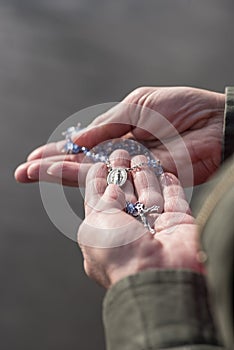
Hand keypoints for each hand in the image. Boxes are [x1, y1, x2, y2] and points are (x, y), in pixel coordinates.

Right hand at [15, 86, 224, 185]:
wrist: (213, 124)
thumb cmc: (180, 108)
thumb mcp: (138, 105)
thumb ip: (108, 124)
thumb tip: (77, 140)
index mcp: (119, 132)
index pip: (83, 145)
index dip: (59, 151)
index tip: (35, 157)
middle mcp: (121, 154)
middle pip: (81, 163)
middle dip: (52, 166)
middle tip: (24, 172)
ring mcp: (130, 169)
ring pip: (92, 175)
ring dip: (61, 175)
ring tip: (33, 174)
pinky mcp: (144, 182)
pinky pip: (114, 182)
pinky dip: (91, 182)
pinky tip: (67, 181)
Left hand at [78, 150, 203, 288]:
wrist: (158, 276)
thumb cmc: (120, 257)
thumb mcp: (95, 225)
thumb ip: (101, 202)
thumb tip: (111, 188)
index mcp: (104, 238)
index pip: (99, 204)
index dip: (98, 182)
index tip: (99, 165)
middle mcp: (129, 234)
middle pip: (125, 196)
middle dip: (121, 174)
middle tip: (119, 154)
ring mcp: (155, 229)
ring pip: (149, 196)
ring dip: (144, 176)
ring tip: (139, 157)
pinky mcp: (178, 224)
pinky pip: (174, 200)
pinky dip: (170, 186)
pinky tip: (165, 172)